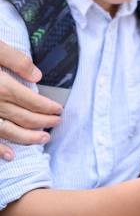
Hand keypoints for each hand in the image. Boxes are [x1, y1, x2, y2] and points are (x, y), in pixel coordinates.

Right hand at [0, 41, 62, 159]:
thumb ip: (15, 60)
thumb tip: (37, 75)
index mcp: (1, 86)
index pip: (31, 101)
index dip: (47, 107)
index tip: (59, 109)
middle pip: (23, 118)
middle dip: (43, 122)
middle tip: (57, 123)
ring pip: (8, 132)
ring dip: (28, 138)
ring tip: (43, 139)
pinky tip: (10, 155)